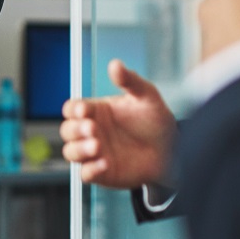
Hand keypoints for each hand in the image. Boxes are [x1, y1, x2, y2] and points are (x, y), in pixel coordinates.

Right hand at [59, 60, 177, 188]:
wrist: (172, 150)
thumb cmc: (156, 121)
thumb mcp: (146, 96)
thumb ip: (130, 81)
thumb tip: (115, 64)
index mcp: (96, 111)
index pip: (72, 108)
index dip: (74, 109)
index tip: (85, 110)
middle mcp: (92, 132)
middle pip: (67, 130)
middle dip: (75, 129)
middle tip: (93, 128)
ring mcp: (95, 153)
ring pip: (71, 152)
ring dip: (79, 149)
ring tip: (97, 146)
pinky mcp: (102, 173)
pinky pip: (85, 174)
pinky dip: (90, 169)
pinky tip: (105, 163)